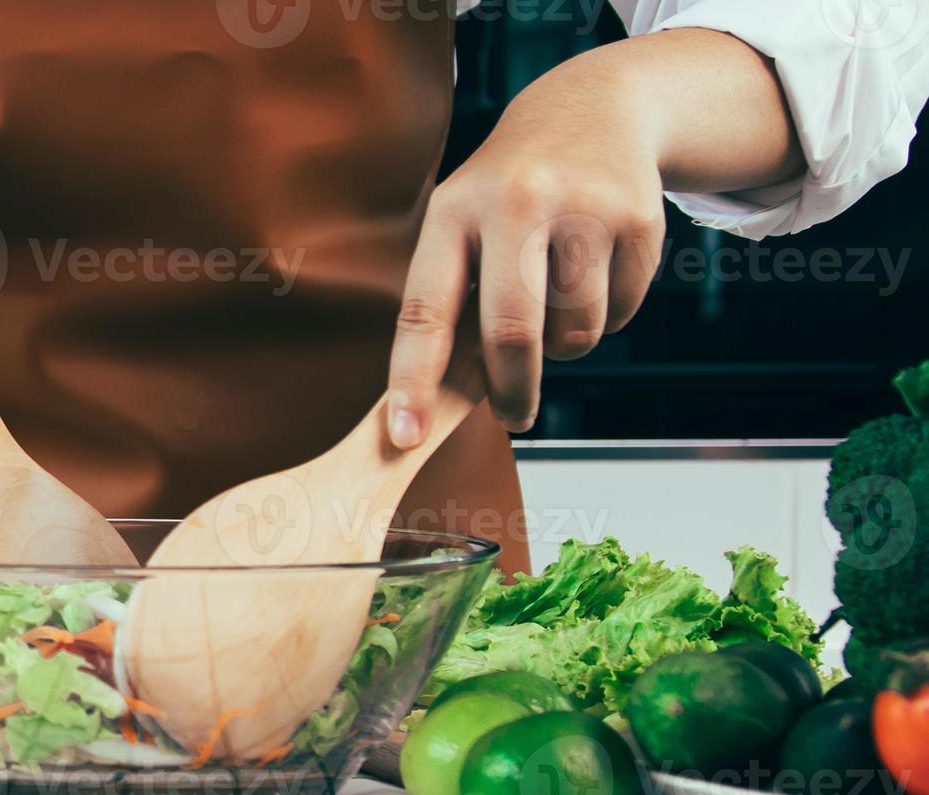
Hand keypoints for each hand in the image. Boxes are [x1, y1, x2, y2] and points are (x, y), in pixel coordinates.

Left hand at [384, 28, 800, 445]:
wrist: (595, 110)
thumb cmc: (509, 189)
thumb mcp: (462, 218)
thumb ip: (452, 295)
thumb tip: (445, 395)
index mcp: (452, 212)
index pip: (424, 311)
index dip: (413, 380)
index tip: (404, 436)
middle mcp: (515, 204)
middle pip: (511, 333)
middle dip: (511, 389)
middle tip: (512, 414)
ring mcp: (583, 209)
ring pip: (574, 331)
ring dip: (566, 345)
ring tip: (556, 303)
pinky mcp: (639, 220)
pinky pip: (621, 312)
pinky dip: (608, 315)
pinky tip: (596, 271)